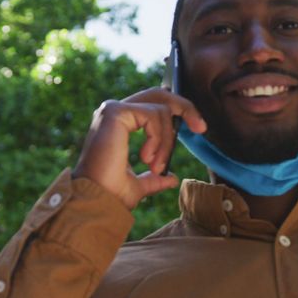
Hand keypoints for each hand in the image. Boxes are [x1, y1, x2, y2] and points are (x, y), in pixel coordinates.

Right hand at [73, 88, 205, 208]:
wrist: (96, 202)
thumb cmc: (111, 195)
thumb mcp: (139, 186)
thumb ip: (154, 179)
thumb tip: (171, 178)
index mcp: (118, 124)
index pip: (153, 105)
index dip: (179, 111)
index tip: (199, 129)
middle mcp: (113, 112)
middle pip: (160, 95)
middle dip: (185, 108)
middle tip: (201, 128)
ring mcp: (112, 109)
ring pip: (161, 109)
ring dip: (166, 141)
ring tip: (156, 166)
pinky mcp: (115, 112)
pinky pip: (153, 115)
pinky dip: (159, 139)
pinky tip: (147, 158)